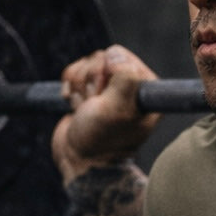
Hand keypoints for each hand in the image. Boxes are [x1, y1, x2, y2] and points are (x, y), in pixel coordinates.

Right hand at [51, 45, 160, 185]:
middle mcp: (129, 86)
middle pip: (99, 58)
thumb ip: (125, 78)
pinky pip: (73, 73)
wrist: (79, 160)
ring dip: (79, 88)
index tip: (105, 96)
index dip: (105, 73)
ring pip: (85, 66)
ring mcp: (108, 88)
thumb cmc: (102, 139)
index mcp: (145, 88)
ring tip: (85, 110)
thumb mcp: (119, 110)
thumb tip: (116, 54)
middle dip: (90, 82)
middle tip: (94, 106)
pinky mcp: (90, 91)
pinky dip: (69, 90)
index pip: (119, 56)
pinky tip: (76, 108)